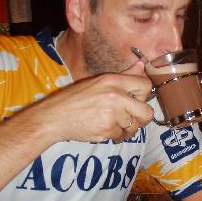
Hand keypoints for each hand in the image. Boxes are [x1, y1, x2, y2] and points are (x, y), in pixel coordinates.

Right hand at [35, 61, 152, 143]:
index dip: (144, 95)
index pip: (145, 86)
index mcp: (113, 80)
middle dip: (142, 118)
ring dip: (126, 128)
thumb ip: (124, 76)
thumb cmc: (75, 98)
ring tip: (113, 123)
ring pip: (134, 127)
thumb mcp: (98, 81)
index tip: (137, 100)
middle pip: (147, 112)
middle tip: (133, 118)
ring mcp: (112, 115)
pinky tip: (104, 129)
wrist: (54, 117)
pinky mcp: (106, 130)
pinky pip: (120, 136)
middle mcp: (116, 96)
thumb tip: (142, 64)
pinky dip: (114, 135)